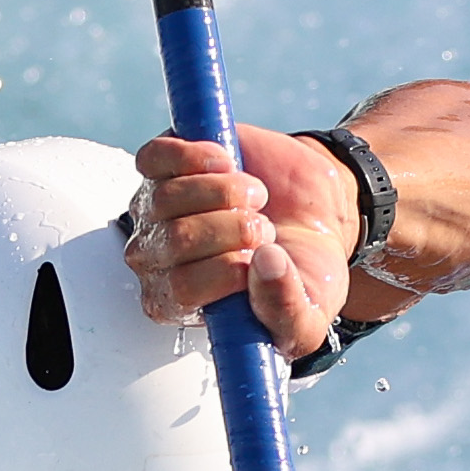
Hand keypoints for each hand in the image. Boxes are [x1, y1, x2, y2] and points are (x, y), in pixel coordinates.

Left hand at [124, 127, 357, 361]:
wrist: (314, 216)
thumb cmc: (300, 271)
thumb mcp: (309, 314)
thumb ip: (288, 312)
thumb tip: (263, 265)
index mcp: (182, 304)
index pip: (182, 289)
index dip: (228, 269)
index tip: (260, 259)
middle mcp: (159, 260)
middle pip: (177, 239)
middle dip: (234, 229)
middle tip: (265, 230)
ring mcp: (155, 211)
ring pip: (166, 197)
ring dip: (224, 192)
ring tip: (256, 200)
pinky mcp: (163, 167)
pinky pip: (154, 158)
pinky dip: (195, 157)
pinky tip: (226, 165)